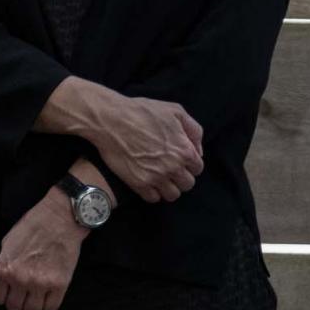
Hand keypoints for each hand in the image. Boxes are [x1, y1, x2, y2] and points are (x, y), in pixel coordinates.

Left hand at [0, 193, 83, 309]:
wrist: (59, 218)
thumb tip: (4, 282)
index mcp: (4, 268)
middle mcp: (20, 279)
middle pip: (14, 307)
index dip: (3, 296)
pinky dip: (49, 304)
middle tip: (25, 293)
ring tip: (37, 295)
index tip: (9, 292)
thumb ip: (4, 264)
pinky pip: (51, 307)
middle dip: (18, 301)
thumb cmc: (33, 226)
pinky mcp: (59, 284)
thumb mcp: (8, 243)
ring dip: (33, 305)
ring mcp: (40, 283)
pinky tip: (49, 294)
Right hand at [80, 91, 203, 204]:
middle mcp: (173, 167)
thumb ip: (194, 130)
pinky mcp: (139, 184)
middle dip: (181, 177)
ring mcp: (155, 177)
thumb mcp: (175, 111)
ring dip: (169, 187)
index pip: (198, 168)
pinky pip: (153, 198)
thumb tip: (198, 150)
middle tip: (171, 169)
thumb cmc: (142, 112)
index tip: (181, 160)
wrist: (111, 120)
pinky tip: (148, 181)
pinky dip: (153, 192)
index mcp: (184, 150)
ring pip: (172, 195)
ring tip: (161, 178)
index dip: (190, 164)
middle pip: (187, 184)